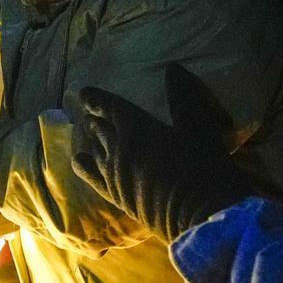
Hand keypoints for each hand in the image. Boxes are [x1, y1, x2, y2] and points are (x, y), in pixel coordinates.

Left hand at [71, 64, 254, 242]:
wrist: (202, 215)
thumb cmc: (203, 166)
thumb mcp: (198, 126)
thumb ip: (184, 97)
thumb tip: (173, 67)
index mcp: (137, 126)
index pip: (109, 107)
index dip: (96, 98)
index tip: (84, 93)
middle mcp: (119, 148)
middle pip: (100, 129)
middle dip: (95, 119)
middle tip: (90, 113)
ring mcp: (115, 174)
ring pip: (95, 151)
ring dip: (91, 140)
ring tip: (88, 132)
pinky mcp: (117, 197)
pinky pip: (93, 178)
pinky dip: (84, 166)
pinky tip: (79, 161)